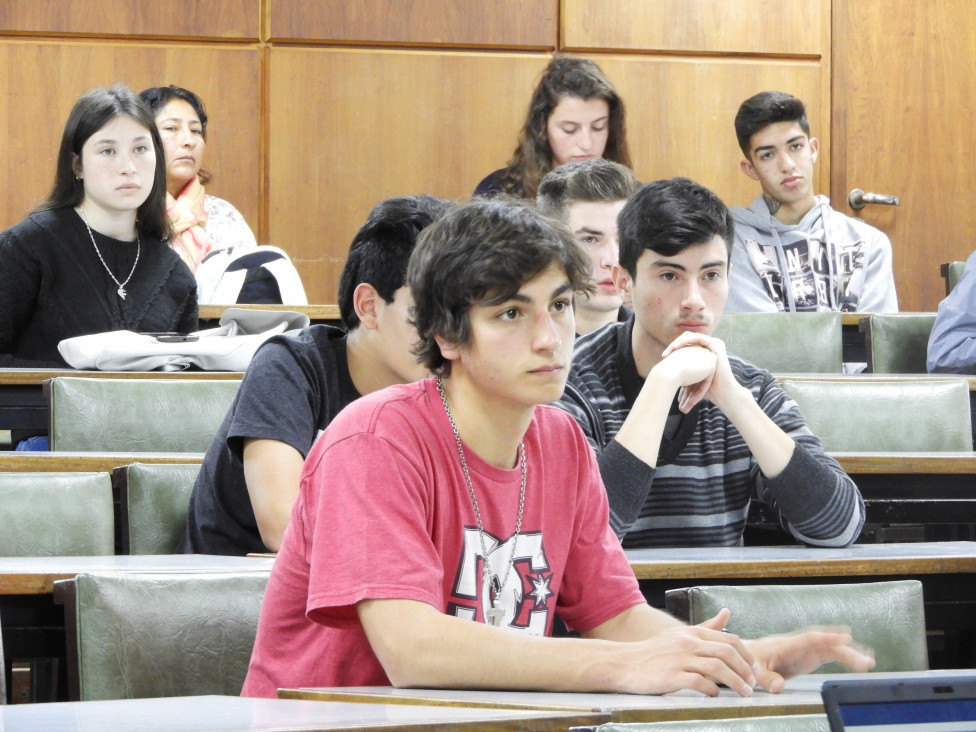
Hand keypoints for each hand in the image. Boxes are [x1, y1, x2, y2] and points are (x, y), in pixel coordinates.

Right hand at [609, 609, 761, 696]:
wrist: (624, 662)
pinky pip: (700, 682)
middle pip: (726, 653)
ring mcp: (679, 659)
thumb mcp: (680, 634)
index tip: (754, 669)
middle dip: (745, 670)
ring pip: (717, 668)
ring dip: (736, 682)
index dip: (746, 655)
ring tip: (744, 693)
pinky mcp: (672, 676)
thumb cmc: (654, 651)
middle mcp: (687, 642)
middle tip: (752, 683)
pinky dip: (712, 690)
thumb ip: (706, 627)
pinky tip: (715, 694)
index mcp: (691, 632)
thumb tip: (727, 612)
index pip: (728, 639)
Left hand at [661, 332, 737, 411]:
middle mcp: (707, 347)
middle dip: (674, 346)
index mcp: (702, 352)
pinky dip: (687, 341)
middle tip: (665, 355)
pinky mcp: (716, 344)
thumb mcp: (690, 377)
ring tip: (670, 350)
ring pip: (691, 337)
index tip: (663, 357)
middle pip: (686, 340)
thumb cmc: (705, 389)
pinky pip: (698, 337)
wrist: (720, 393)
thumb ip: (681, 370)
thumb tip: (662, 367)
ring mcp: (713, 344)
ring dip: (679, 342)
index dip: (672, 349)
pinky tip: (677, 347)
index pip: (684, 344)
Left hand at [745, 628, 875, 692]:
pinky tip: (859, 663)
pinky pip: (830, 655)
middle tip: (865, 659)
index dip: (827, 637)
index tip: (845, 637)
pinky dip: (845, 658)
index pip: (810, 638)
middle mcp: (799, 645)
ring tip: (869, 663)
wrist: (747, 657)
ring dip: (849, 654)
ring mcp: (806, 650)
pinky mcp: (809, 658)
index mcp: (786, 645)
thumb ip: (767, 678)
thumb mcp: (755, 670)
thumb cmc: (750, 660)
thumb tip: (779, 687)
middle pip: (826, 644)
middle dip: (845, 650)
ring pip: (831, 649)